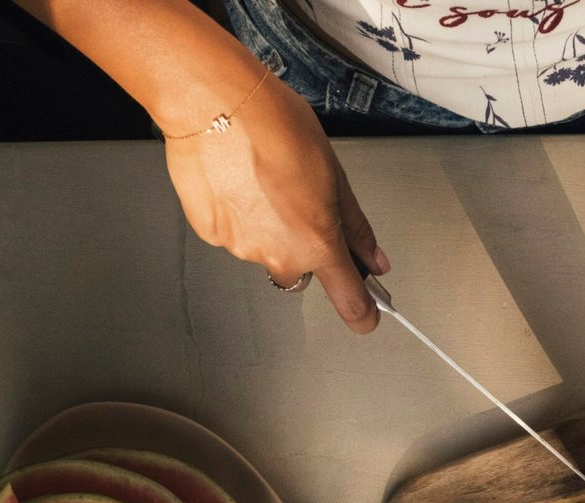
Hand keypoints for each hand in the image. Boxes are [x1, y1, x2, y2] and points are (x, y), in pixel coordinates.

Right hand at [163, 75, 389, 331]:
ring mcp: (240, 248)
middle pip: (300, 268)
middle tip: (297, 200)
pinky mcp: (210, 234)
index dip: (363, 310)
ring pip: (263, 248)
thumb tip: (374, 259)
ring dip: (267, 226)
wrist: (215, 105)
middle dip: (303, 245)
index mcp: (317, 243)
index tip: (368, 315)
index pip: (349, 298)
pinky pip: (233, 233)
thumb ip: (354, 225)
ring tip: (260, 179)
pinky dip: (237, 214)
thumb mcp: (333, 175)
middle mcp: (278, 255)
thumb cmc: (275, 127)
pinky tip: (235, 181)